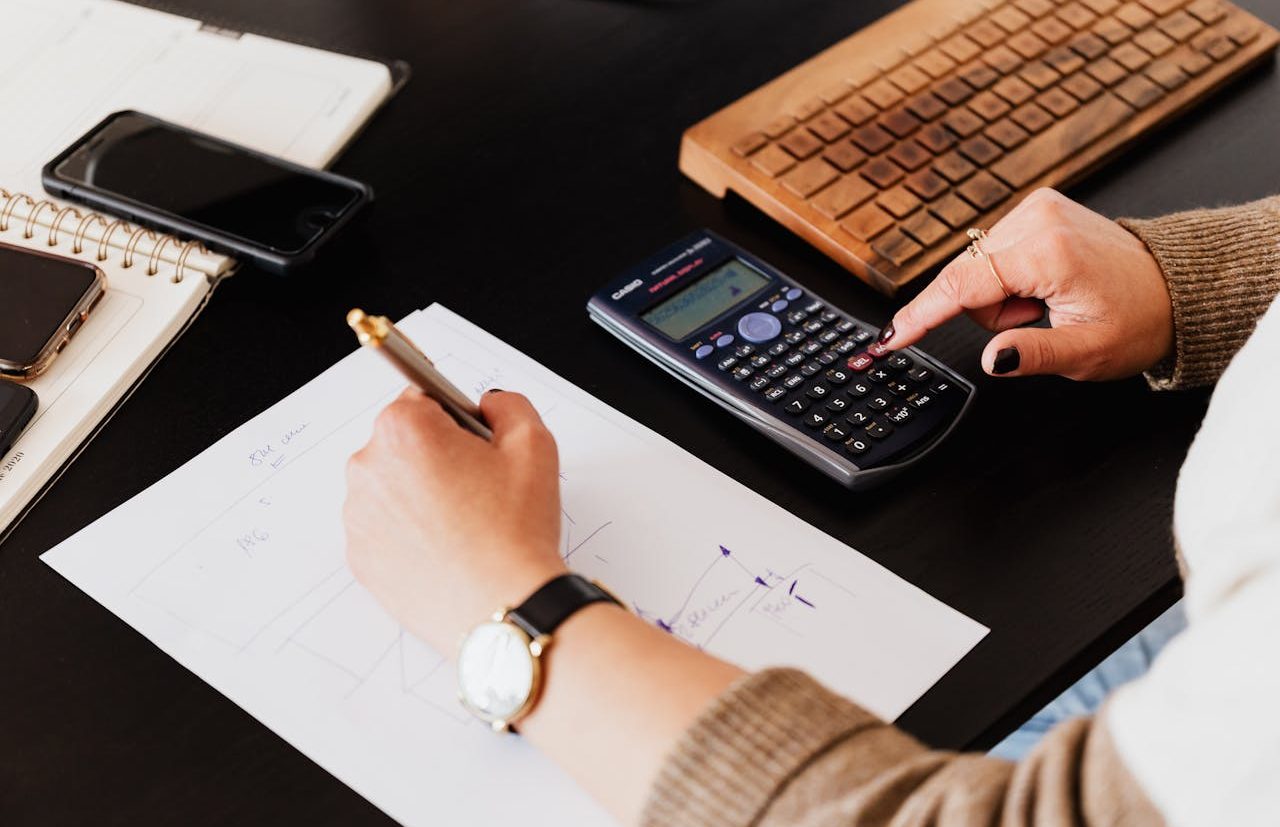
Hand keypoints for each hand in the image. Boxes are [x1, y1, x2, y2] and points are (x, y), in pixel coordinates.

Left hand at [343, 389, 566, 653]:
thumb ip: (508, 406)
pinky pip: (384, 530)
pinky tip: (446, 550)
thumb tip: (488, 405)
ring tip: (464, 526)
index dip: (457, 422)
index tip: (475, 447)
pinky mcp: (360, 557)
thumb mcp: (535, 444)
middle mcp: (368, 467)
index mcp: (404, 430)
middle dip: (436, 458)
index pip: (422, 399)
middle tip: (478, 491)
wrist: (502, 607)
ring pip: (392, 488)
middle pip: (402, 444)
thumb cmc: (515, 531)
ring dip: (420, 496)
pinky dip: (409, 534)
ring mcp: (358, 516)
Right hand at [881, 188, 1173, 379]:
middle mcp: (1037, 219)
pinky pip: (991, 255)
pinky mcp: (1035, 209)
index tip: (889, 337)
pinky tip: (1042, 285)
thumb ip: (1035, 356)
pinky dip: (1007, 278)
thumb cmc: (1139, 318)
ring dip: (1000, 296)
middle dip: (991, 311)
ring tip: (1046, 303)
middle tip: (1039, 319)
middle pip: (966, 279)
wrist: (1172, 286)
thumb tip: (993, 358)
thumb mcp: (1089, 353)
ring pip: (976, 269)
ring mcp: (1036, 208)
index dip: (921, 316)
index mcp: (1049, 252)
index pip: (962, 285)